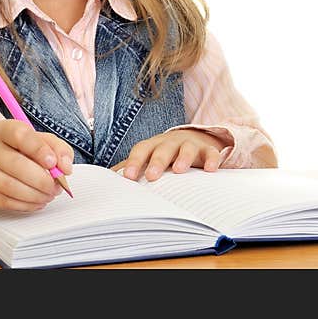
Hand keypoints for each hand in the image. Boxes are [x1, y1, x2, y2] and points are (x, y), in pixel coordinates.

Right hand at [0, 120, 73, 210]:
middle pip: (16, 164)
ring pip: (10, 186)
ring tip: (48, 194)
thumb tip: (65, 167)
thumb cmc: (24, 149)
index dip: (39, 150)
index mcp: (5, 130)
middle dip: (42, 180)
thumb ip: (60, 150)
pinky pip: (4, 201)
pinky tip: (37, 201)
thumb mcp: (44, 141)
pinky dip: (25, 205)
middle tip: (56, 187)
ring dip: (35, 195)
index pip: (20, 136)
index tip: (52, 162)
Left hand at [112, 129, 226, 181]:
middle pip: (162, 149)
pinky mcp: (207, 150)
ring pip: (186, 148)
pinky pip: (211, 154)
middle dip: (156, 162)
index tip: (127, 177)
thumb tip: (106, 180)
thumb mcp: (149, 158)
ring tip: (179, 170)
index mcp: (152, 145)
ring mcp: (189, 144)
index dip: (134, 162)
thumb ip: (131, 168)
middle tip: (152, 177)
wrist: (195, 138)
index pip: (141, 150)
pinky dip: (211, 160)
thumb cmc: (165, 153)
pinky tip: (210, 170)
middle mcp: (170, 142)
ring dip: (182, 158)